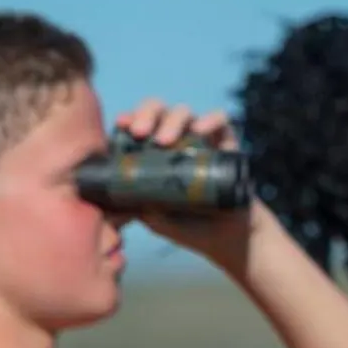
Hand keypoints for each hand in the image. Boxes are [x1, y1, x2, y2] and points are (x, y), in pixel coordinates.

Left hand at [112, 98, 249, 268]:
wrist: (228, 238)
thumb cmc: (189, 228)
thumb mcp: (157, 221)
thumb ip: (140, 208)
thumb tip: (118, 197)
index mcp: (155, 152)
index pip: (138, 124)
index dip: (129, 118)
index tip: (122, 125)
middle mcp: (177, 139)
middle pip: (158, 109)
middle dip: (146, 114)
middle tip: (140, 133)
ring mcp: (202, 138)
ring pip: (184, 112)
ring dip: (172, 121)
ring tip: (165, 141)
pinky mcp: (226, 142)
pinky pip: (220, 119)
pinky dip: (209, 120)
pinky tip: (199, 131)